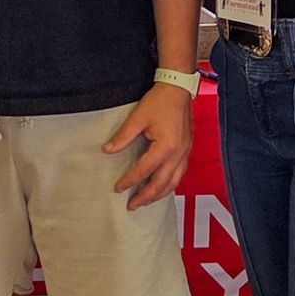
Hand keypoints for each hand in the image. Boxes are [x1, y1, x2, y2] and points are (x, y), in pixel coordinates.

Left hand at [103, 82, 193, 209]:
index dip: (130, 180)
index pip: (144, 170)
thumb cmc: (160, 101)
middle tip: (132, 205)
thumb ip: (122, 136)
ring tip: (145, 201)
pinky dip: (169, 185)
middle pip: (161, 183)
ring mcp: (185, 153)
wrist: (178, 90)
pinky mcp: (186, 150)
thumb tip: (107, 150)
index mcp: (166, 147)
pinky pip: (179, 175)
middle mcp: (178, 154)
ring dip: (159, 194)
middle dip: (146, 196)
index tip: (118, 188)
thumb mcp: (137, 118)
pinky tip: (161, 187)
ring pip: (173, 182)